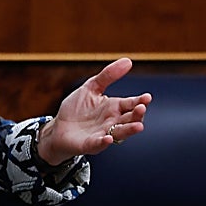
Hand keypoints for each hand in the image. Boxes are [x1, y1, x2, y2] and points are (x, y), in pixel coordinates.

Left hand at [36, 57, 150, 165]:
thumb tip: (128, 61)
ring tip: (138, 126)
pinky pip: (99, 144)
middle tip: (141, 108)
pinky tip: (108, 138)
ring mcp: (103, 134)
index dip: (139, 101)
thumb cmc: (77, 108)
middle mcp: (113, 122)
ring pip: (120, 133)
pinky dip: (104, 142)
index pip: (131, 104)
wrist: (59, 127)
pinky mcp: (90, 144)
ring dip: (129, 130)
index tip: (147, 97)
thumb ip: (108, 75)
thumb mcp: (91, 87)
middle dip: (137, 115)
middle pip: (130, 119)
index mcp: (114, 107)